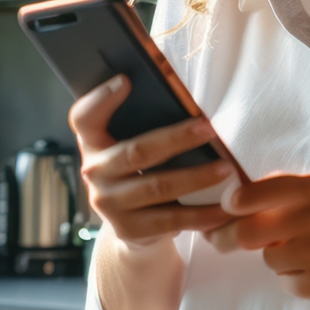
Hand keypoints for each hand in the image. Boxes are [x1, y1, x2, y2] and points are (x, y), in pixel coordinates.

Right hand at [69, 75, 236, 248]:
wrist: (131, 226)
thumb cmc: (137, 173)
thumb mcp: (127, 145)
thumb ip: (140, 120)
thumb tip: (178, 85)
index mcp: (92, 143)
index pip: (83, 117)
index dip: (101, 99)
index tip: (126, 81)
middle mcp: (94, 172)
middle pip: (136, 152)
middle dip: (176, 139)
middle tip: (208, 129)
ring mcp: (109, 204)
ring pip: (157, 187)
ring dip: (196, 177)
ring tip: (225, 168)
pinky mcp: (129, 229)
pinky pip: (171, 220)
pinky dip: (202, 214)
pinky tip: (224, 207)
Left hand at [225, 175, 309, 303]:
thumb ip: (283, 190)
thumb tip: (233, 198)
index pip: (257, 193)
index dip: (234, 203)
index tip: (226, 208)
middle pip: (248, 232)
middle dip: (228, 238)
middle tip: (219, 240)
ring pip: (269, 259)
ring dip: (278, 258)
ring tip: (304, 253)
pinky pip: (286, 282)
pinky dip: (294, 279)